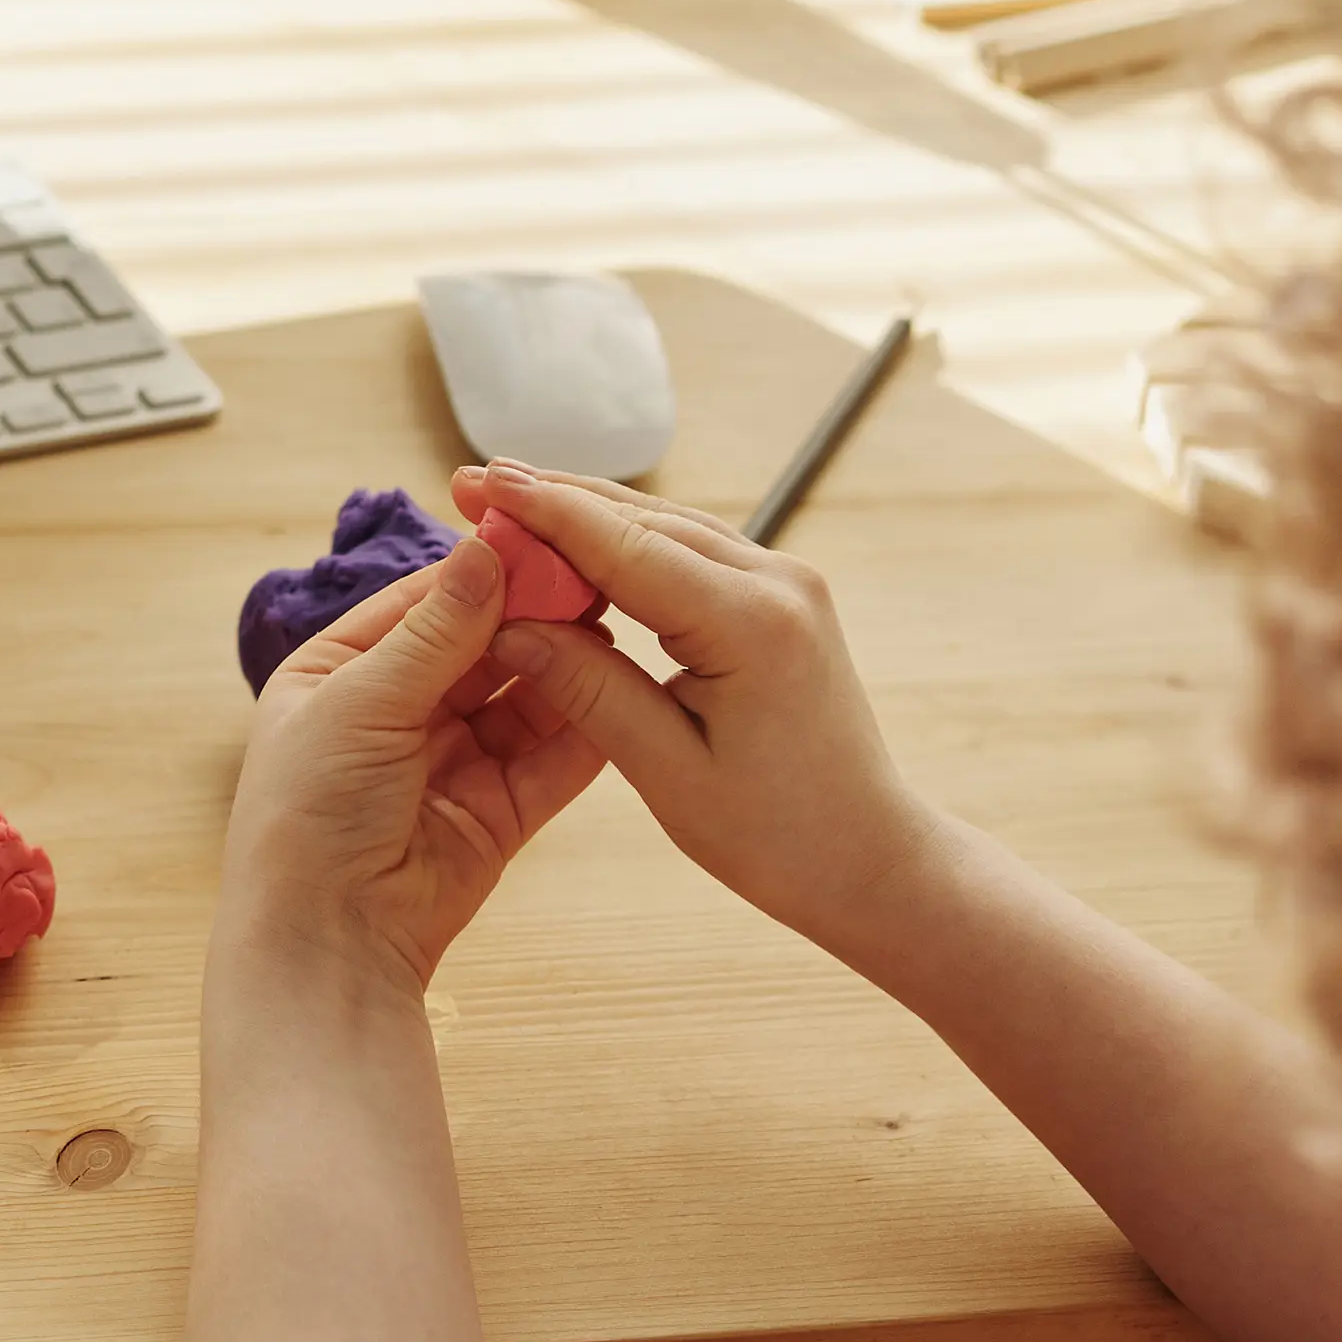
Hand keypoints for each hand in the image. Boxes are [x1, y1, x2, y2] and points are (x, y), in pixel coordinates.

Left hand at [216, 526, 614, 997]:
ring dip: (562, 665)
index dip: (481, 574)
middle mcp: (396, 712)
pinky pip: (549, 760)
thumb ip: (433, 632)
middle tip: (592, 578)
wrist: (326, 941)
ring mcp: (451, 762)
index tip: (541, 539)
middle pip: (481, 646)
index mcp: (340, 672)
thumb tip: (484, 552)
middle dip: (532, 615)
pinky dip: (583, 729)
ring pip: (522, 698)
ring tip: (613, 625)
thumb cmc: (308, 816)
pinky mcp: (497, 812)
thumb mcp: (361, 704)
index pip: (423, 604)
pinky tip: (619, 691)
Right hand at [454, 462, 939, 965]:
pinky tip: (578, 541)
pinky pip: (691, 552)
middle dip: (555, 500)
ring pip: (668, 526)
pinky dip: (627, 542)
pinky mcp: (781, 599)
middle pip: (645, 520)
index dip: (545, 511)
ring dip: (588, 514)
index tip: (478, 482)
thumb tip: (510, 625)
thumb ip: (588, 689)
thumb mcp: (668, 772)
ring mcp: (786, 584)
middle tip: (470, 482)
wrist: (871, 859)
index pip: (626, 547)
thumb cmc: (779, 837)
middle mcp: (777, 584)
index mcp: (751, 626)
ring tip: (508, 499)